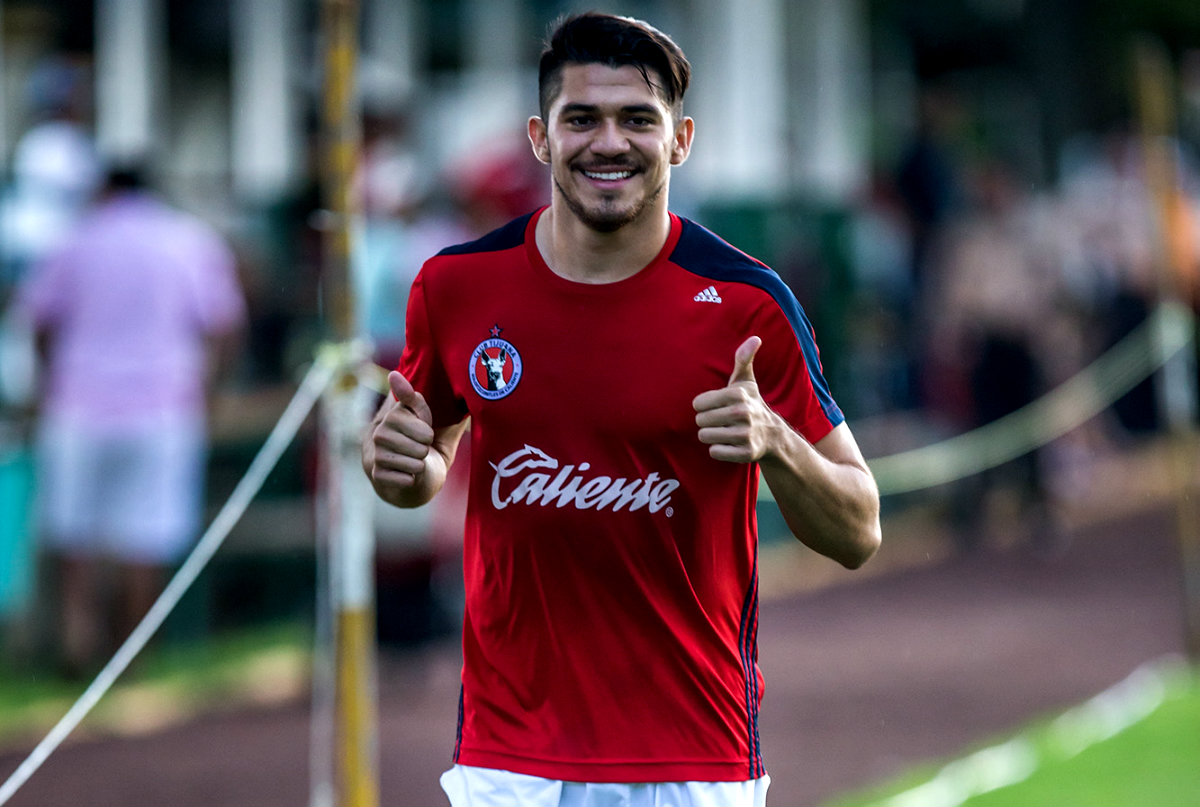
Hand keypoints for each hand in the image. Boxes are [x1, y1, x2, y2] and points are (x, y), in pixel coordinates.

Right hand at [367, 371, 434, 489]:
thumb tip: (392, 374)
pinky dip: (412, 479)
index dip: (429, 435)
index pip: (425, 431)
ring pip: (416, 464)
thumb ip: (411, 396)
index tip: (422, 434)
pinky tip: (405, 475)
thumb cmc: (418, 439)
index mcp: (391, 416)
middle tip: (417, 450)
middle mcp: (379, 434)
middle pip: (422, 448)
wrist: (406, 469)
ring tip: (412, 461)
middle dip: (425, 451)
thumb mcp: (422, 416)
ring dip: (419, 465)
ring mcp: (376, 455)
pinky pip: (407, 479)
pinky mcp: (378, 476)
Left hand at [692, 336, 774, 462]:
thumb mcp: (746, 381)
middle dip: (706, 421)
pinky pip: (715, 452)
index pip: (698, 403)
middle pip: (700, 420)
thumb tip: (755, 338)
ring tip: (723, 431)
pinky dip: (718, 450)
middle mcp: (743, 413)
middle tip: (719, 420)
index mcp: (738, 394)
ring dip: (710, 436)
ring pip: (705, 436)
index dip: (703, 406)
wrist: (772, 434)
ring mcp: (745, 434)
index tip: (715, 406)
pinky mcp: (746, 453)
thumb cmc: (750, 403)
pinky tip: (729, 444)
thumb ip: (743, 359)